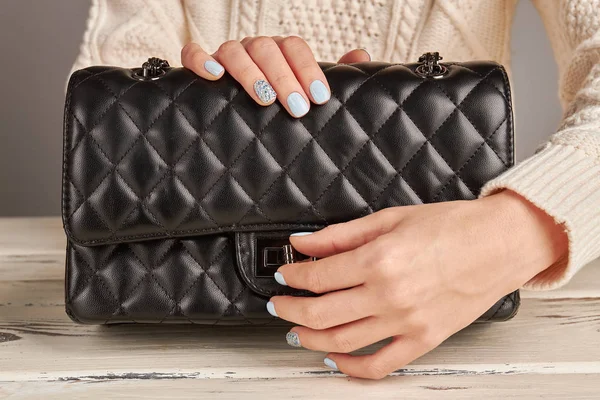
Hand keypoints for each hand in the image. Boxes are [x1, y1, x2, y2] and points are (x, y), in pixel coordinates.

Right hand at [180, 37, 369, 116]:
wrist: (245, 122)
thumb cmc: (282, 105)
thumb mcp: (308, 93)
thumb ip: (337, 74)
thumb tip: (359, 56)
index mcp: (281, 52)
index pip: (295, 47)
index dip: (308, 70)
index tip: (319, 97)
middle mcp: (254, 49)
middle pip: (268, 49)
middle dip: (284, 79)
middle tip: (297, 108)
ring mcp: (227, 55)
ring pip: (235, 51)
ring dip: (250, 73)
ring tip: (264, 99)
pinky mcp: (201, 65)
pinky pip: (193, 54)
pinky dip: (201, 60)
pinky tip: (214, 76)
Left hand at [269, 190, 567, 378]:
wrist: (500, 243)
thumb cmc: (452, 226)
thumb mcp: (389, 218)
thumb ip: (340, 234)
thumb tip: (302, 242)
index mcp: (378, 260)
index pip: (316, 277)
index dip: (291, 276)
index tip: (283, 274)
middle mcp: (388, 296)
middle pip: (320, 313)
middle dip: (289, 309)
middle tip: (278, 304)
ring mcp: (406, 322)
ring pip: (341, 342)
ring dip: (309, 338)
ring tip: (295, 330)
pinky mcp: (423, 340)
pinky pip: (379, 365)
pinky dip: (350, 368)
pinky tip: (333, 359)